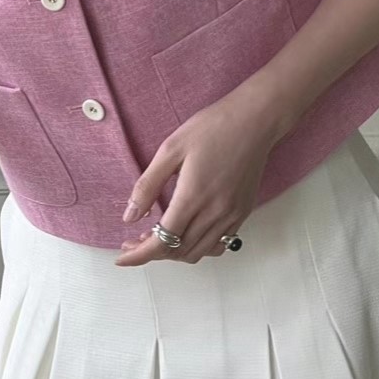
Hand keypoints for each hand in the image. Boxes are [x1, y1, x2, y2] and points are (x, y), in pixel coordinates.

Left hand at [114, 84, 281, 266]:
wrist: (255, 121)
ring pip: (198, 253)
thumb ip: (147, 185)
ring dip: (174, 253)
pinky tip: (186, 234)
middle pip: (178, 251)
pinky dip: (198, 248)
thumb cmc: (212, 128)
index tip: (122, 258)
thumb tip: (130, 217)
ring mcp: (232, 215)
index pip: (162, 242)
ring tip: (157, 238)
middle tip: (134, 240)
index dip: (139, 255)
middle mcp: (215, 213)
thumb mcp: (170, 149)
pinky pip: (219, 245)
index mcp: (192, 197)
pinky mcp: (242, 213)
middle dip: (152, 253)